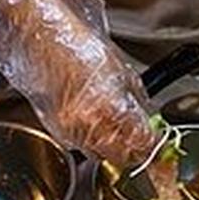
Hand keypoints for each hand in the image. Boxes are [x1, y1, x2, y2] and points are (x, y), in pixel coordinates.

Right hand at [0, 0, 158, 167]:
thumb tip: (148, 119)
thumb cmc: (80, 49)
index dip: (152, 145)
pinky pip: (83, 145)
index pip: (143, 144)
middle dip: (134, 151)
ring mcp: (74, 130)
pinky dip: (92, 139)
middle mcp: (93, 124)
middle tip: (138, 141)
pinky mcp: (59, 131)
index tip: (155, 141)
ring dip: (113, 148)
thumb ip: (137, 101)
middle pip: (123, 157)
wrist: (43, 42)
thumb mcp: (122, 71)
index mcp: (114, 108)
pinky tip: (93, 121)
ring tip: (115, 128)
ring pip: (103, 155)